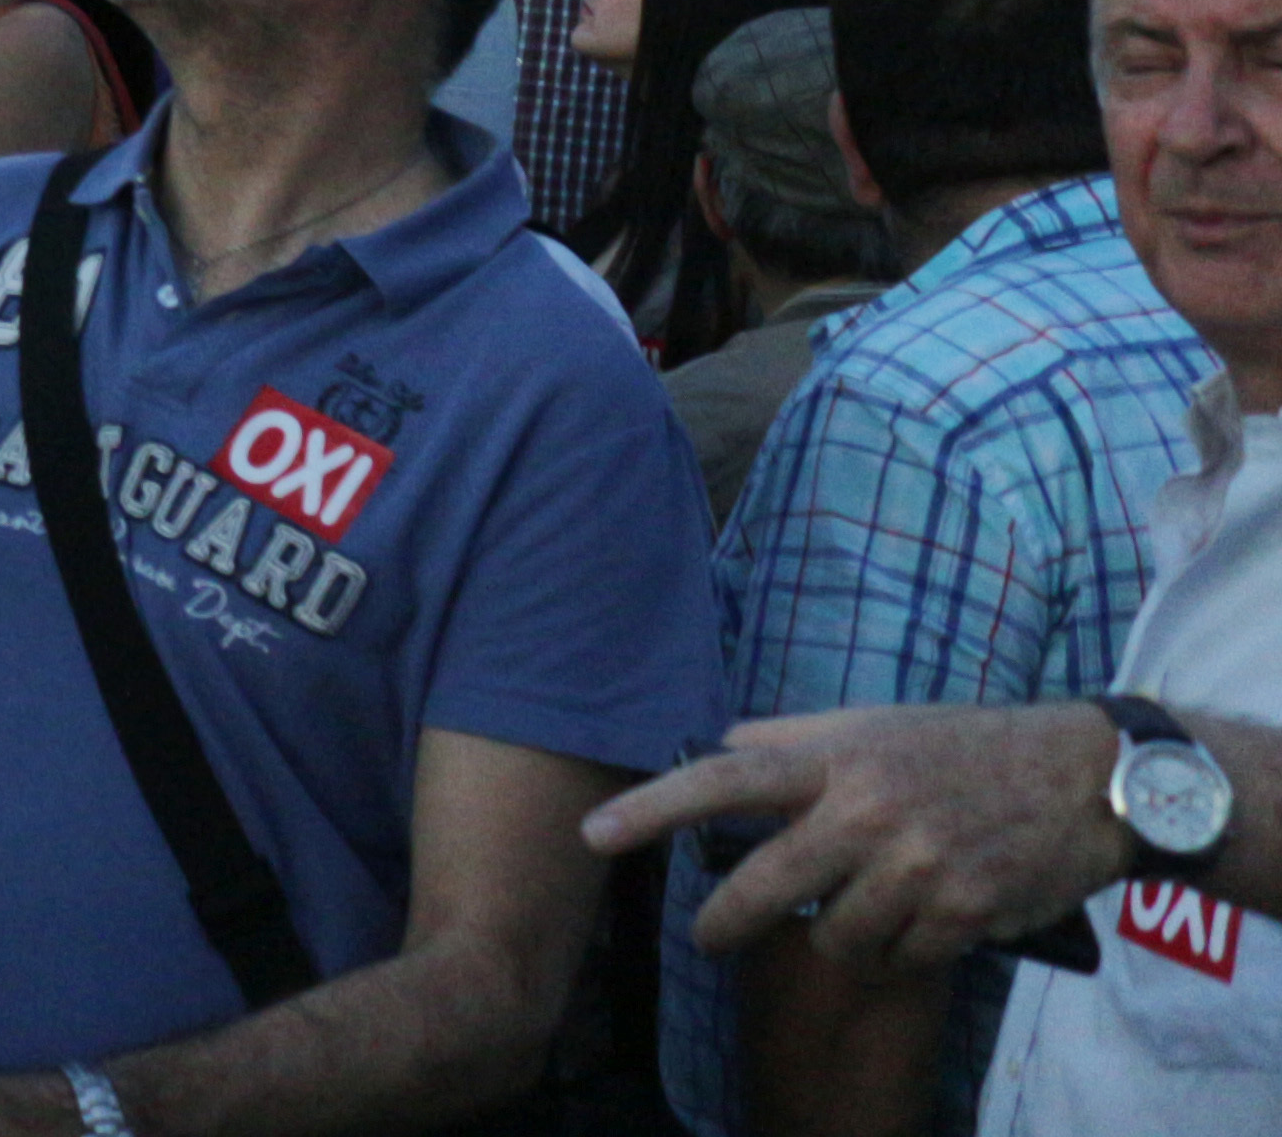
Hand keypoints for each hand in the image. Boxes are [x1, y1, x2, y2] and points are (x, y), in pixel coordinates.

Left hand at [588, 703, 1123, 966]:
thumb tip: (719, 747)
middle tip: (705, 936)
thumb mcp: (876, 723)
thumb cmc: (966, 746)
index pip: (725, 779)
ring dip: (838, 936)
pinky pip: (900, 958)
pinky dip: (901, 950)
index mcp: (839, 757)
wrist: (1085, 778)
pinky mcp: (964, 913)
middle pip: (767, 884)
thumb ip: (797, 740)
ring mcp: (919, 866)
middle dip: (723, 921)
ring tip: (863, 910)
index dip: (653, 808)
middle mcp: (870, 810)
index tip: (595, 835)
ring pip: (835, 936)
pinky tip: (922, 921)